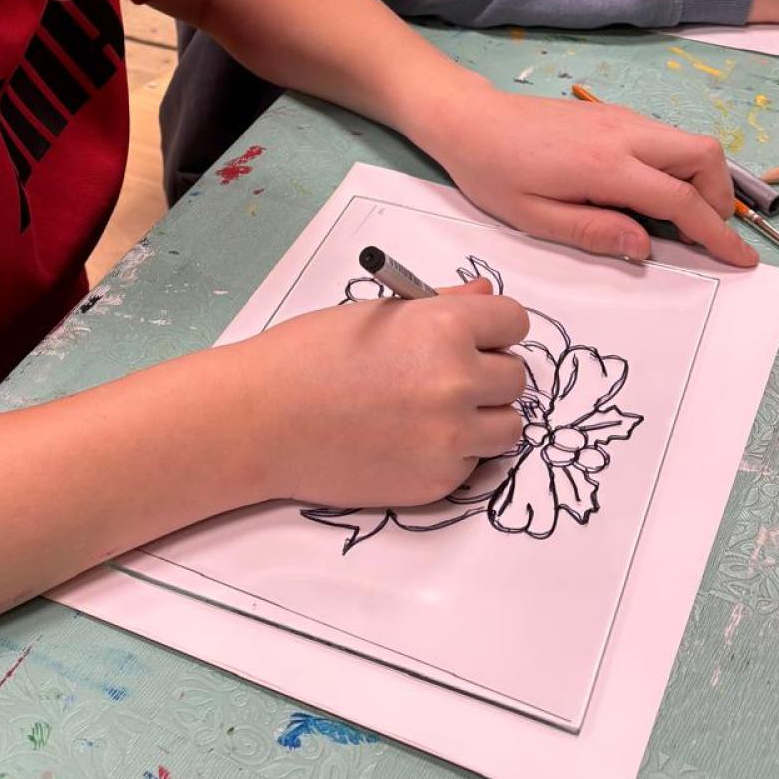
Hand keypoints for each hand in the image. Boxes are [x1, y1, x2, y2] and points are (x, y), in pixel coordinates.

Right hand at [256, 280, 527, 508]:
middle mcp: (457, 381)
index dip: (493, 329)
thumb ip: (441, 306)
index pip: (515, 322)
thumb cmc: (308, 355)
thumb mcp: (377, 314)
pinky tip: (405, 440)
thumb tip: (484, 296)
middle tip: (441, 377)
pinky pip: (472, 464)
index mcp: (444, 327)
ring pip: (507, 427)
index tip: (474, 338)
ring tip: (429, 412)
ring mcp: (450, 437)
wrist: (262, 419)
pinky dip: (450, 454)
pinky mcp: (438, 481)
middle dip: (487, 374)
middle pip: (516, 378)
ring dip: (481, 418)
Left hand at [425, 88, 756, 266]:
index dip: (717, 233)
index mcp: (606, 165)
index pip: (681, 200)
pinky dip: (679, 166)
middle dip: (720, 198)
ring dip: (702, 180)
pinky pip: (666, 137)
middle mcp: (624, 134)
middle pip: (705, 156)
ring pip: (689, 142)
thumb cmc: (493, 172)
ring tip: (680, 221)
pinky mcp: (614, 114)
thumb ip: (595, 232)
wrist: (469, 119)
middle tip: (705, 235)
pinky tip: (653, 194)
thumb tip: (646, 248)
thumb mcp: (534, 218)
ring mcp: (622, 118)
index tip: (742, 258)